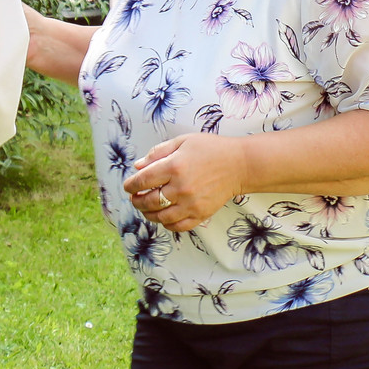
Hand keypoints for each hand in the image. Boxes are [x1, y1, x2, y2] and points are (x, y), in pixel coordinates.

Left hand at [122, 133, 247, 233]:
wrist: (239, 164)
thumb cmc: (210, 149)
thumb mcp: (182, 142)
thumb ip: (158, 153)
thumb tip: (138, 167)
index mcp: (174, 166)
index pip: (143, 181)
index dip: (131, 185)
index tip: (129, 186)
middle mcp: (181, 187)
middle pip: (149, 201)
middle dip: (136, 200)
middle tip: (135, 198)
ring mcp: (191, 203)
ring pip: (160, 217)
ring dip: (148, 214)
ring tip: (146, 208)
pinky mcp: (201, 214)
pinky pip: (178, 226)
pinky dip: (167, 224)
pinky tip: (164, 217)